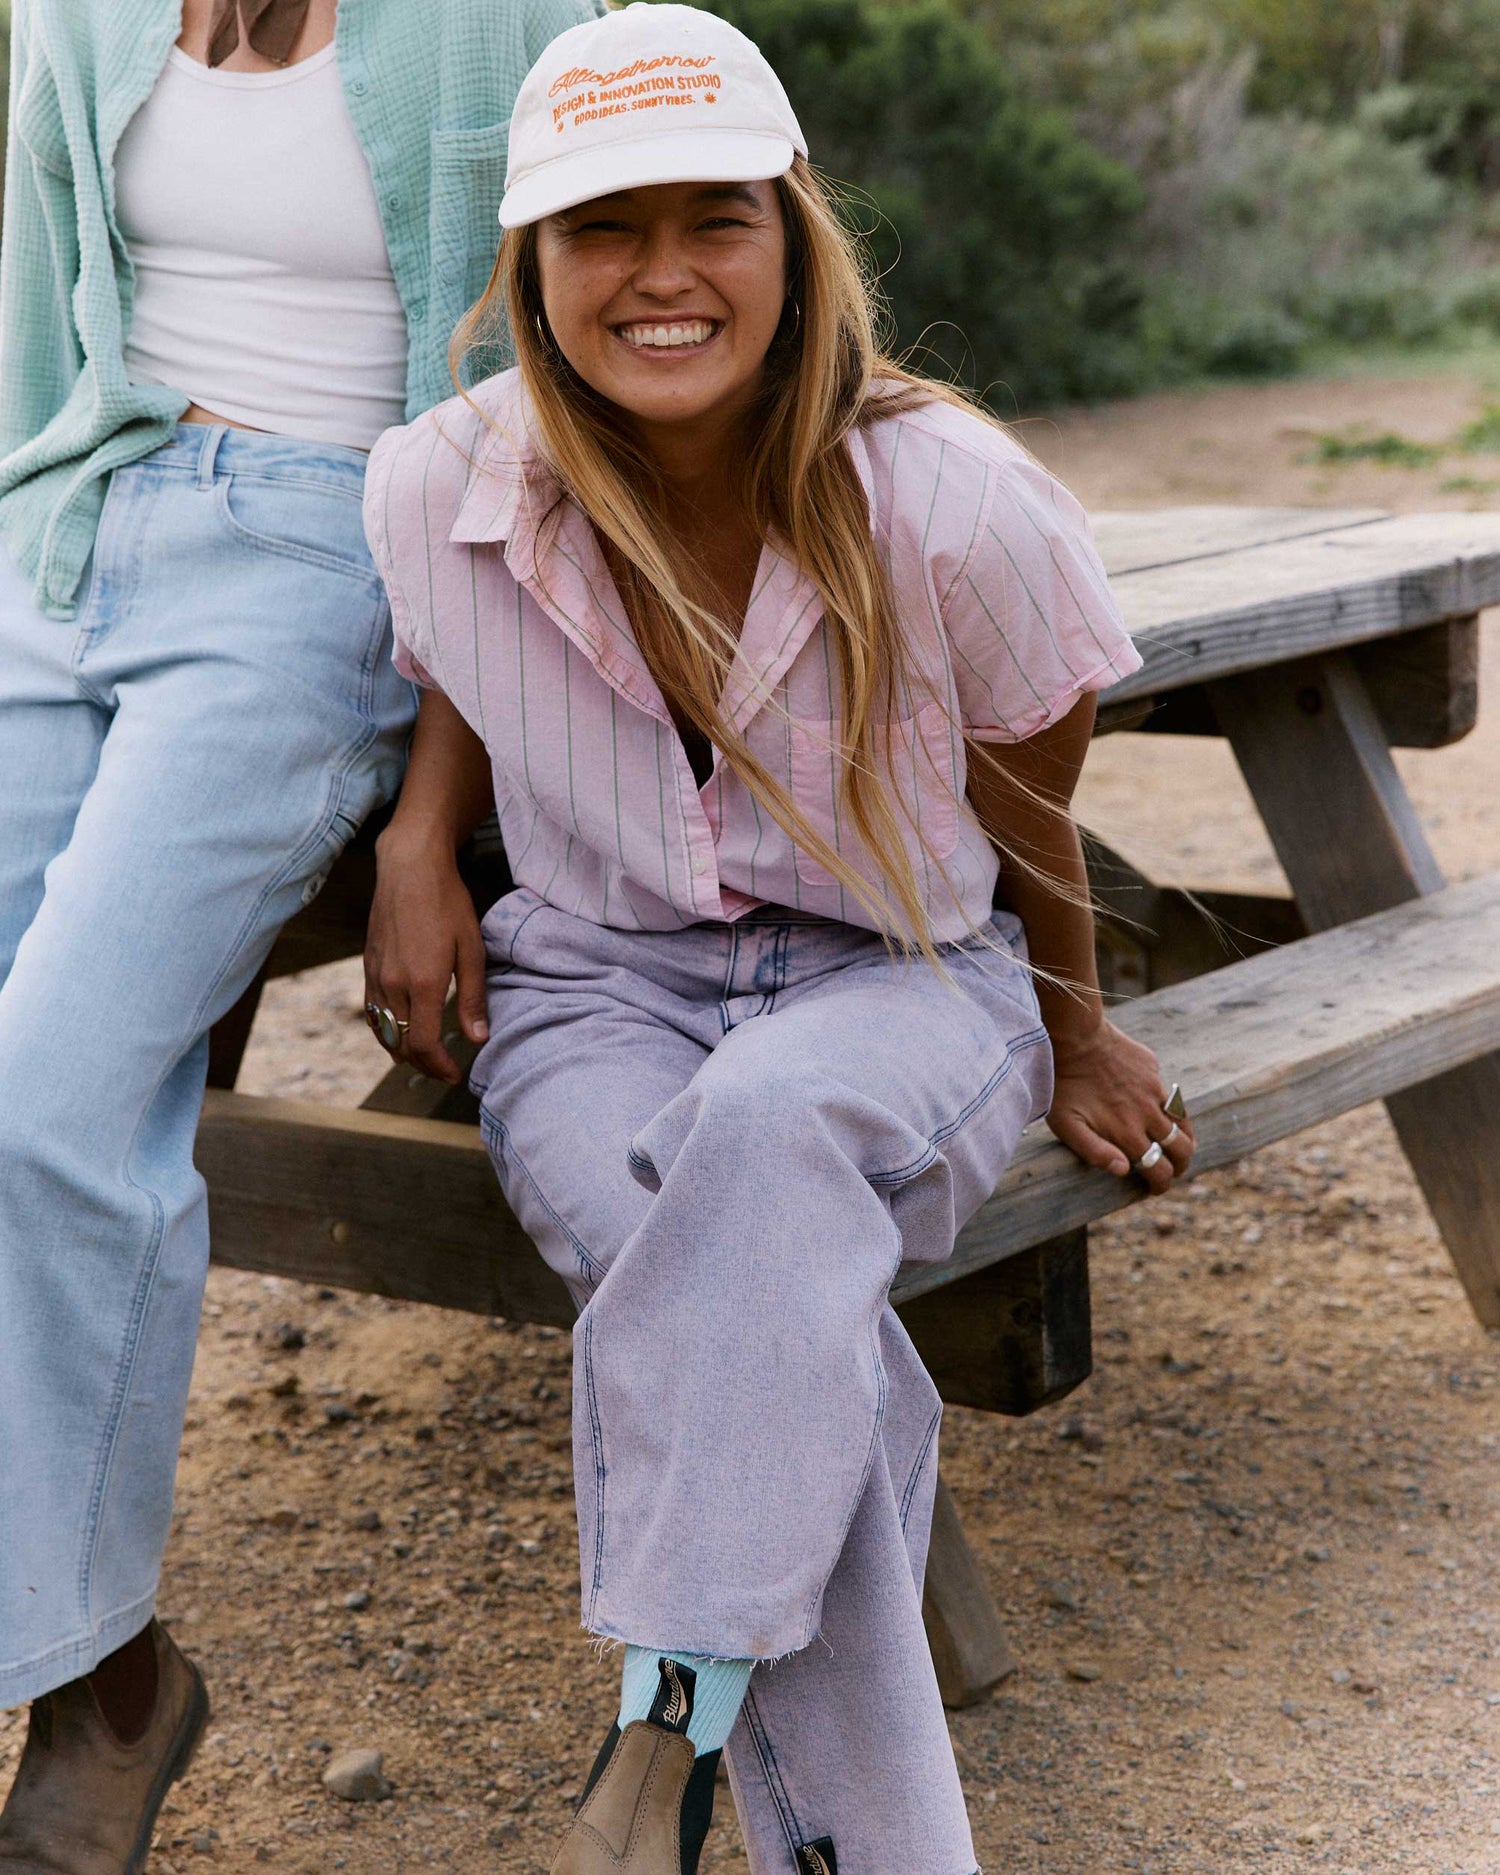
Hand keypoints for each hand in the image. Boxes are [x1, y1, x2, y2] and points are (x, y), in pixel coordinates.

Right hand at [364, 828, 488, 1083]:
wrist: (409, 868)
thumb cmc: (447, 904)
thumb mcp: (472, 950)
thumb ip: (473, 998)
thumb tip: (478, 1039)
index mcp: (424, 983)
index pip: (423, 1044)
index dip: (439, 1067)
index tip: (455, 1075)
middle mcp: (394, 984)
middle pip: (401, 1044)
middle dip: (422, 1065)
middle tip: (444, 1071)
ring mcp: (376, 975)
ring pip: (382, 1031)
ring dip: (401, 1051)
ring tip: (423, 1058)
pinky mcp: (368, 965)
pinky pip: (372, 1011)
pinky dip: (384, 1030)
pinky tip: (398, 1032)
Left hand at [1046, 1018, 1195, 1194]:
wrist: (1075, 1037)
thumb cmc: (1064, 1085)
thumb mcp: (1067, 1125)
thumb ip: (1095, 1152)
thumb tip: (1123, 1170)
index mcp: (1128, 1133)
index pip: (1158, 1169)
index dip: (1161, 1185)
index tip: (1156, 1189)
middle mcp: (1147, 1115)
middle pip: (1181, 1149)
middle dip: (1181, 1166)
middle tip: (1174, 1171)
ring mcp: (1154, 1091)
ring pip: (1183, 1123)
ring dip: (1185, 1140)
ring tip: (1181, 1148)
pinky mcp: (1153, 1071)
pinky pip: (1171, 1095)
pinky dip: (1173, 1110)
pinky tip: (1165, 1112)